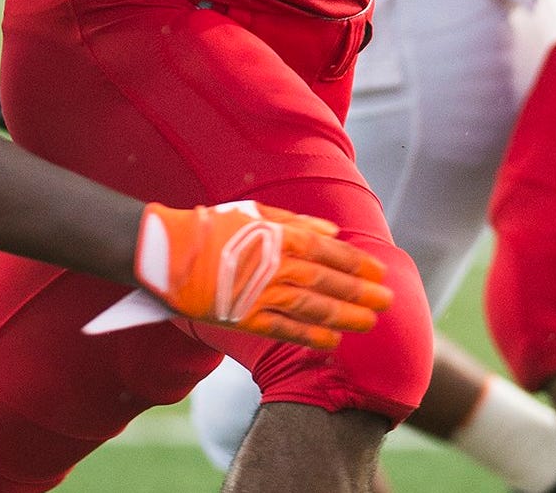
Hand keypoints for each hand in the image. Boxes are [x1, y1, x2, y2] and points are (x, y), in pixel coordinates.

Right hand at [127, 201, 392, 348]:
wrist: (167, 251)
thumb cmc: (211, 226)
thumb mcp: (255, 211)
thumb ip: (296, 221)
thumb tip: (332, 229)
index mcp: (278, 235)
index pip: (329, 250)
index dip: (357, 264)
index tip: (379, 274)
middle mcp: (275, 265)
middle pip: (328, 282)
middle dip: (361, 293)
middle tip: (388, 302)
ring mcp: (260, 294)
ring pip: (312, 308)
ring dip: (344, 317)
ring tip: (369, 323)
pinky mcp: (244, 318)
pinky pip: (285, 331)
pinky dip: (310, 337)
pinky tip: (332, 342)